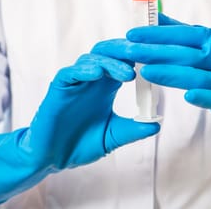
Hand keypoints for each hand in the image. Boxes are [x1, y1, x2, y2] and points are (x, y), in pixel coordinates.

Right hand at [0, 54, 159, 204]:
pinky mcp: (60, 86)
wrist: (51, 157)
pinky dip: (85, 70)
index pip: (124, 61)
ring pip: (93, 58)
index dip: (140, 56)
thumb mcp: (112, 137)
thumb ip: (132, 130)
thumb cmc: (81, 144)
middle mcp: (93, 78)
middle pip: (110, 52)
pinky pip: (71, 72)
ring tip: (128, 74)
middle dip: (127, 51)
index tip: (159, 58)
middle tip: (145, 57)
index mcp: (108, 85)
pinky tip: (98, 74)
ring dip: (111, 63)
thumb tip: (156, 125)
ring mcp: (76, 80)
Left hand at [92, 14, 210, 157]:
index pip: (182, 34)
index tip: (132, 34)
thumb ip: (179, 31)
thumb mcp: (205, 41)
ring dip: (170, 74)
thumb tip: (152, 16)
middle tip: (128, 51)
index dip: (157, 34)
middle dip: (154, 52)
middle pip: (184, 54)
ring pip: (196, 76)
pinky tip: (186, 96)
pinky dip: (202, 97)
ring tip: (144, 72)